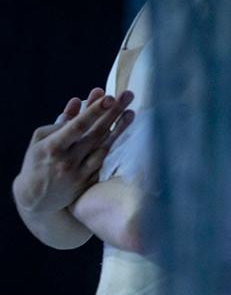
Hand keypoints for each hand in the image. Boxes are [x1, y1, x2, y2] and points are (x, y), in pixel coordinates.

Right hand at [13, 89, 134, 214]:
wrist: (35, 200)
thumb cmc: (37, 162)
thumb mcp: (40, 141)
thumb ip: (60, 121)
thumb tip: (77, 101)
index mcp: (53, 148)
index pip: (77, 126)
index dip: (94, 111)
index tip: (109, 97)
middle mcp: (68, 161)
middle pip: (96, 133)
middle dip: (113, 112)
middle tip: (127, 95)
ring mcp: (80, 173)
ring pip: (105, 147)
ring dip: (119, 129)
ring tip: (131, 112)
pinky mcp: (88, 183)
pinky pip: (104, 161)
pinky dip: (113, 146)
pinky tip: (123, 132)